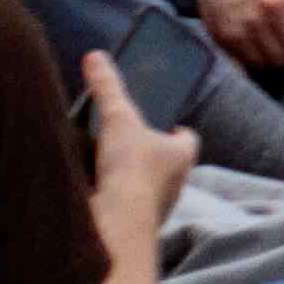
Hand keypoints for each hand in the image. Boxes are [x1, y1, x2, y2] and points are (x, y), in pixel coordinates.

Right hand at [77, 49, 198, 226]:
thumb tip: (95, 56)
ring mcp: (159, 209)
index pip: (187, 138)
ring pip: (151, 188)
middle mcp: (179, 184)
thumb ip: (108, 88)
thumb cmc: (130, 167)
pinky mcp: (137, 227)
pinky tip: (98, 192)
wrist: (118, 223)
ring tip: (110, 165)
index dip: (176, 130)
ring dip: (135, 179)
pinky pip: (130, 208)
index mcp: (184, 155)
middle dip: (153, 155)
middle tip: (131, 142)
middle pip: (169, 164)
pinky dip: (118, 199)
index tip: (165, 124)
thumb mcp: (117, 118)